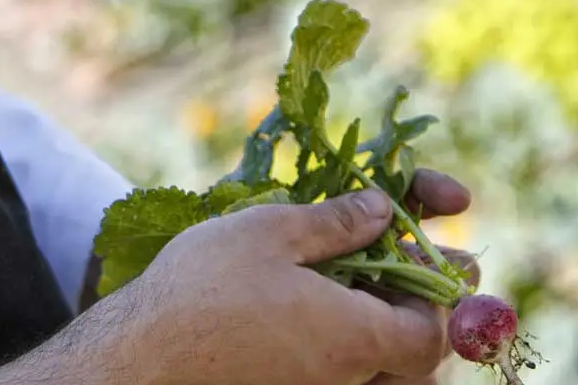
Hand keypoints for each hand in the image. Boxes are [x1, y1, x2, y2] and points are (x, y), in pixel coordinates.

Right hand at [106, 171, 472, 384]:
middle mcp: (347, 379)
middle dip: (419, 309)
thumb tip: (386, 209)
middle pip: (414, 358)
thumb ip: (338, 221)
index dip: (437, 294)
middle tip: (405, 263)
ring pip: (378, 371)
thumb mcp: (271, 232)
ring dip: (384, 329)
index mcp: (356, 337)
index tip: (420, 254)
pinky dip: (346, 346)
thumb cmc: (202, 289)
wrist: (139, 358)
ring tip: (364, 281)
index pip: (434, 332)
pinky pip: (339, 376)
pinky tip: (318, 308)